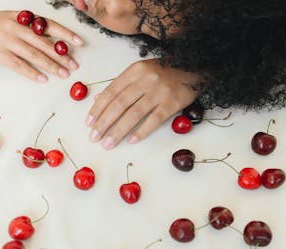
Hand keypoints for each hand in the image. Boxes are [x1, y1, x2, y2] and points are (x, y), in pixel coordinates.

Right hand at [0, 11, 82, 81]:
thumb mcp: (7, 19)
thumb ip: (25, 27)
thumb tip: (47, 39)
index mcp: (21, 18)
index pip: (48, 25)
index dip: (65, 34)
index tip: (79, 42)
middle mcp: (15, 27)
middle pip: (44, 42)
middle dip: (62, 55)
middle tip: (74, 65)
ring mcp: (6, 40)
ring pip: (34, 55)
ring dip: (51, 66)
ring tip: (63, 74)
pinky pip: (18, 65)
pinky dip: (31, 73)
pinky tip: (42, 79)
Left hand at [85, 58, 200, 148]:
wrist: (197, 67)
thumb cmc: (164, 72)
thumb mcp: (140, 72)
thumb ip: (120, 86)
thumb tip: (97, 101)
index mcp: (134, 71)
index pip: (111, 92)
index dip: (98, 109)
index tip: (88, 124)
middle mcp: (145, 79)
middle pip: (119, 104)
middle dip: (103, 123)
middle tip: (93, 137)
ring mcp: (160, 91)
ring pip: (133, 114)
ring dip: (118, 131)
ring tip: (107, 144)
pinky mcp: (173, 102)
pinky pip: (154, 119)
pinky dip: (141, 131)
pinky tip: (131, 140)